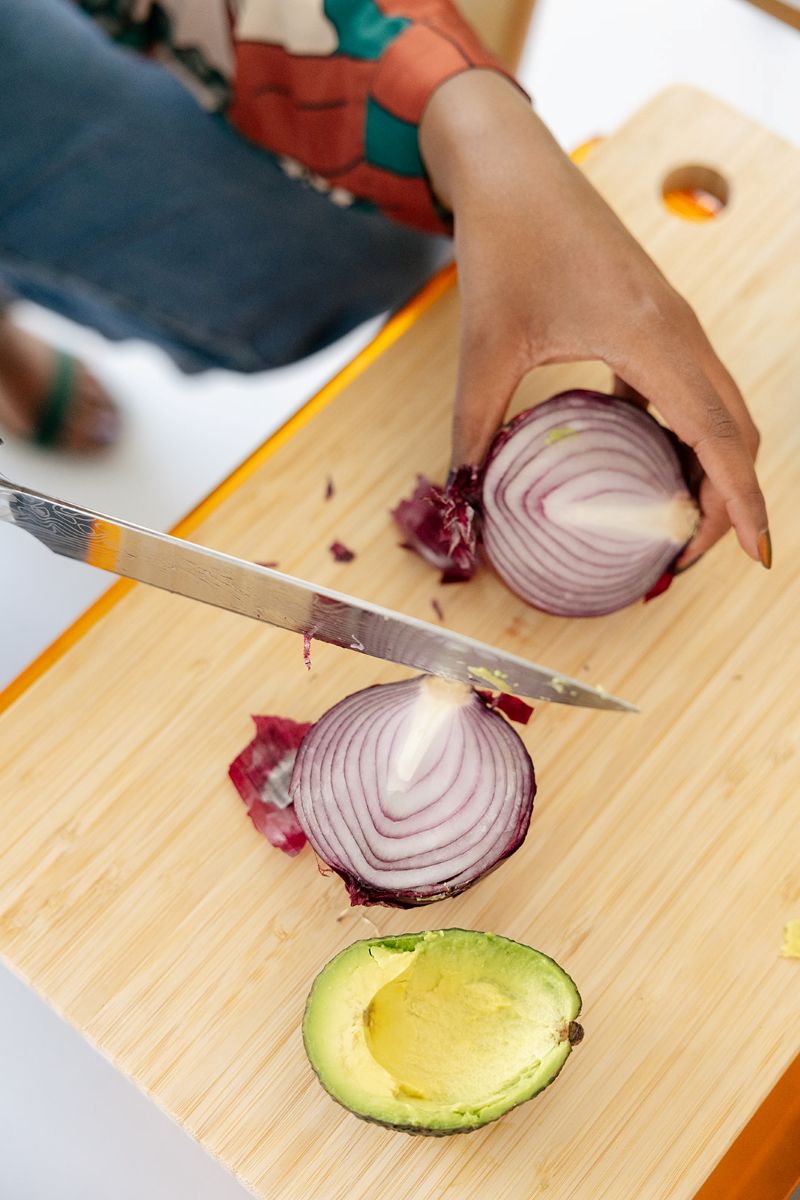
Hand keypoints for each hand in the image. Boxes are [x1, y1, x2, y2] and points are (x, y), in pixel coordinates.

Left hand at [419, 71, 768, 568]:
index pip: (721, 439)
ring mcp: (672, 324)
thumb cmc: (504, 243)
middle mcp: (680, 333)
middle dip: (726, 501)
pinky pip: (686, 388)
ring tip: (668, 521)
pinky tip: (638, 463)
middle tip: (687, 556)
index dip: (741, 503)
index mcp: (654, 340)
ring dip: (708, 468)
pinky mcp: (652, 319)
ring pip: (719, 410)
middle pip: (736, 432)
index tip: (756, 555)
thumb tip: (461, 498)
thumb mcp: (484, 349)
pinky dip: (678, 434)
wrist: (513, 169)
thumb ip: (475, 429)